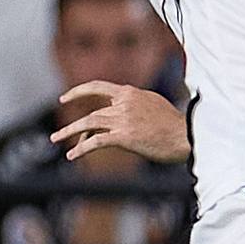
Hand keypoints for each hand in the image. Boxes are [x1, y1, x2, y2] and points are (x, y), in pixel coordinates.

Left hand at [52, 82, 190, 162]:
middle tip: (56, 135)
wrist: (188, 136)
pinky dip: (82, 149)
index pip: (98, 87)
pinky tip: (73, 156)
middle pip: (91, 114)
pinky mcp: (125, 136)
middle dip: (72, 126)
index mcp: (131, 93)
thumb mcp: (154, 104)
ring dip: (69, 133)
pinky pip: (96, 142)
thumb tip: (119, 107)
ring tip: (57, 142)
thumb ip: (135, 103)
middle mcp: (124, 104)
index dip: (78, 92)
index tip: (63, 98)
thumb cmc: (176, 124)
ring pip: (89, 124)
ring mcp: (124, 120)